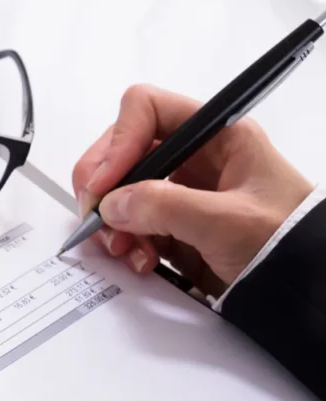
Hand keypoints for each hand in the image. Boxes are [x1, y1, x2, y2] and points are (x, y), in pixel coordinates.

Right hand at [72, 84, 312, 296]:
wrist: (303, 290)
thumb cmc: (290, 244)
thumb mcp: (228, 222)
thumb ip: (166, 207)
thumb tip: (112, 204)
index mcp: (216, 136)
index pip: (146, 110)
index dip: (118, 141)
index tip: (104, 183)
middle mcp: (193, 158)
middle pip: (122, 150)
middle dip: (104, 185)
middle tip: (97, 217)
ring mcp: (179, 192)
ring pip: (118, 189)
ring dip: (110, 219)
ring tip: (124, 248)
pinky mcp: (171, 226)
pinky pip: (129, 224)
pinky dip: (123, 242)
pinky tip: (140, 260)